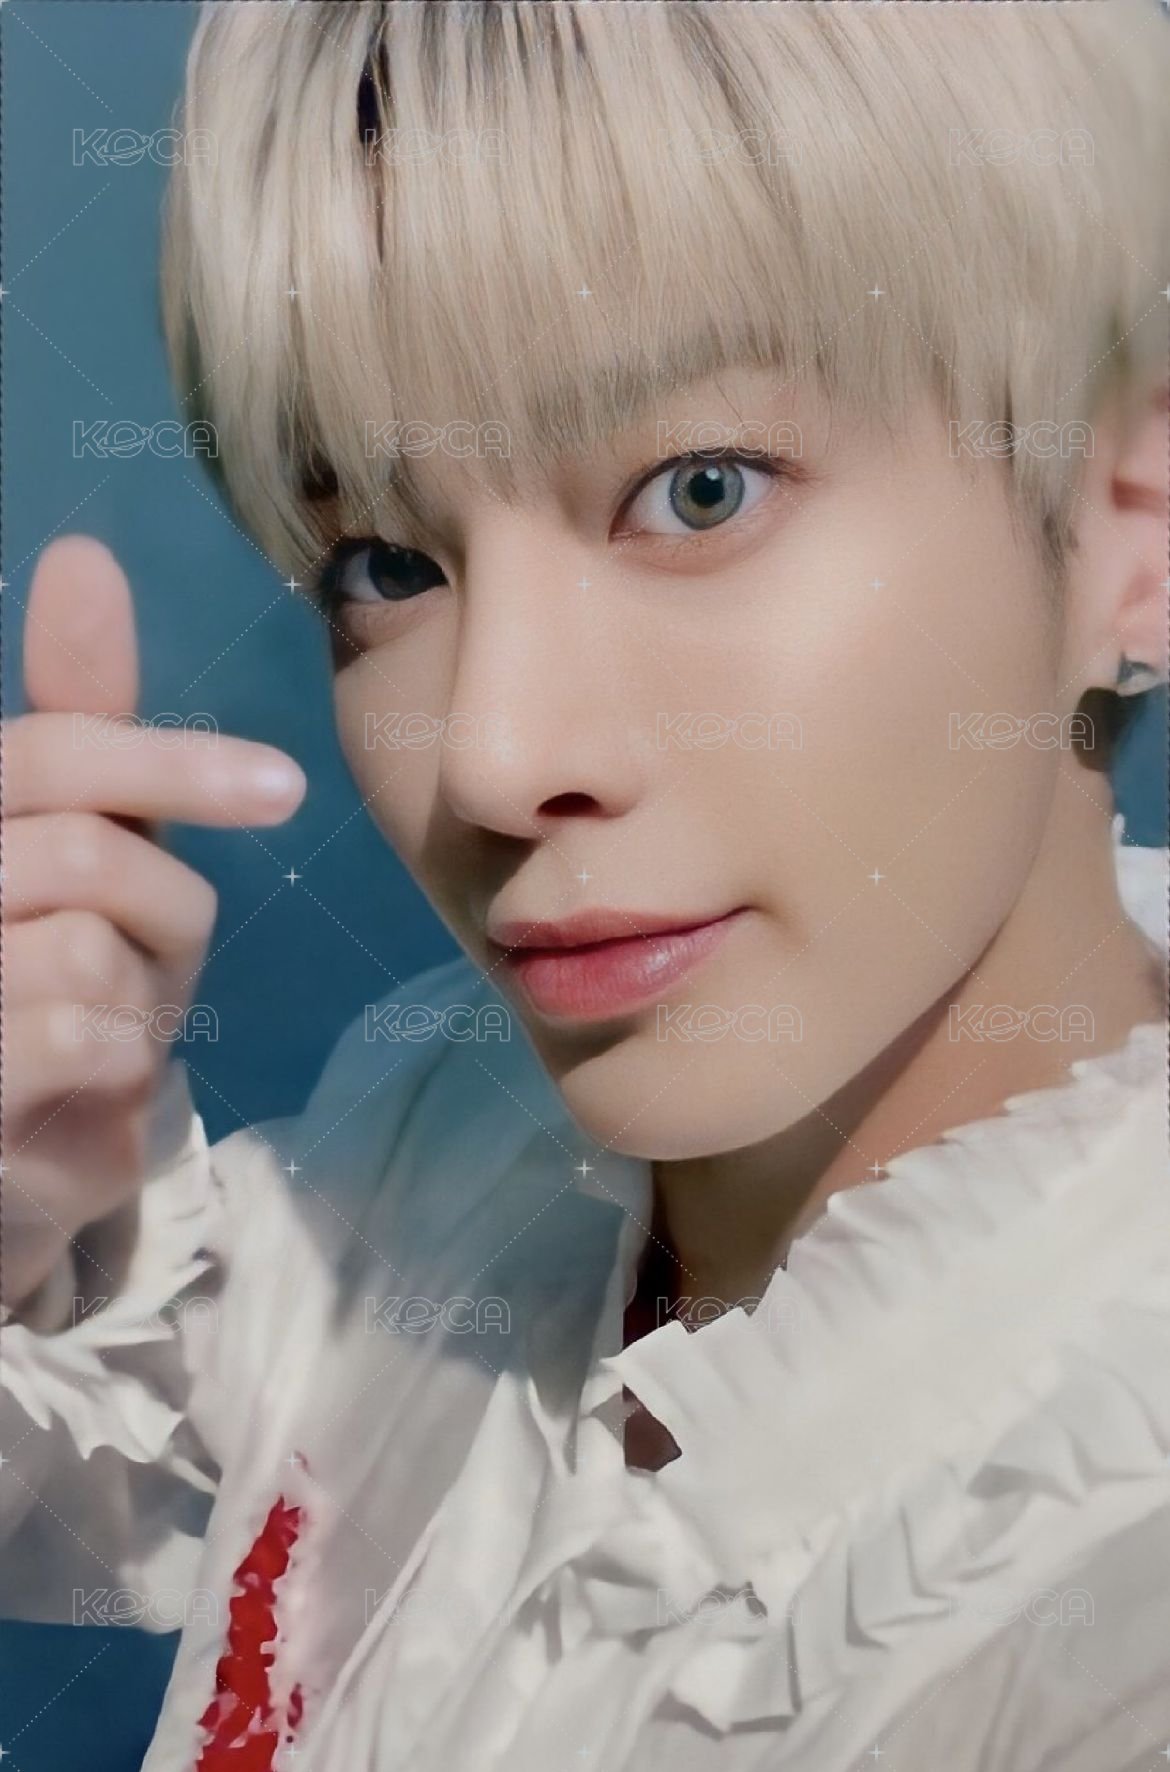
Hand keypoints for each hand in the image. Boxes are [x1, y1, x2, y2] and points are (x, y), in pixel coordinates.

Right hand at [1, 535, 305, 1311]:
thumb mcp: (82, 856)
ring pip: (88, 949)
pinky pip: (84, 1037)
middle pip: (84, 852)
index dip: (166, 762)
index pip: (48, 755)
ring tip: (95, 1029)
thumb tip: (81, 554)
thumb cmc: (48, 995)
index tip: (284, 787)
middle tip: (142, 962)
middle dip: (157, 908)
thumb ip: (76, 718)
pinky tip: (86, 1084)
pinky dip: (123, 1059)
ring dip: (136, 996)